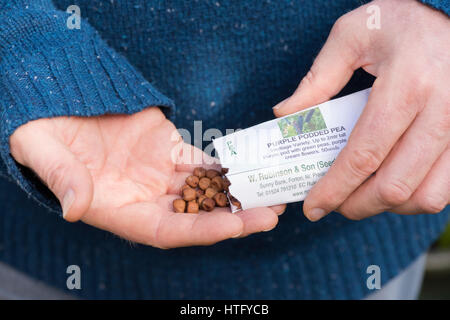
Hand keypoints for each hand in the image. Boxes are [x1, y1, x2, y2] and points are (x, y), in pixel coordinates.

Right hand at [10, 107, 282, 247]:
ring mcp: (158, 174)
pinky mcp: (167, 149)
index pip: (166, 230)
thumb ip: (62, 179)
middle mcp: (145, 198)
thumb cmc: (42, 134)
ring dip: (237, 192)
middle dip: (234, 216)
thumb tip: (76, 207)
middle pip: (197, 215)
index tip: (234, 226)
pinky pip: (201, 161)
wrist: (55, 104)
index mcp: (118, 210)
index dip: (200, 230)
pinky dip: (224, 164)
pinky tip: (248, 163)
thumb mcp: (42, 152)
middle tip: (271, 213)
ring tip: (271, 189)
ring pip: (205, 189)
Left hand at [273, 0, 448, 220]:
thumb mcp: (352, 34)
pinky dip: (414, 197)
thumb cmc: (399, 22)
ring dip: (386, 207)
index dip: (334, 188)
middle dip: (356, 205)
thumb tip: (285, 115)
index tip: (313, 205)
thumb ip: (317, 77)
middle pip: (395, 185)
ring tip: (359, 196)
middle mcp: (443, 112)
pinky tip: (390, 184)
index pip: (364, 155)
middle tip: (332, 204)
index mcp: (408, 85)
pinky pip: (446, 188)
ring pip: (425, 196)